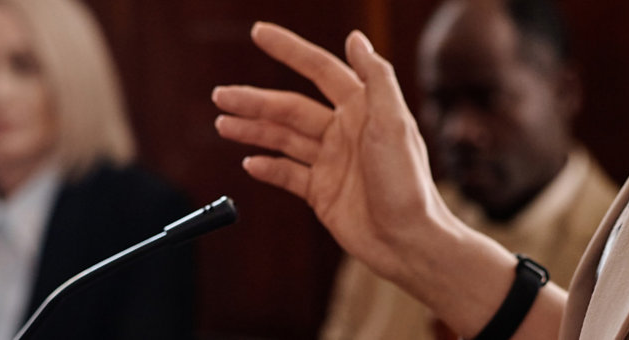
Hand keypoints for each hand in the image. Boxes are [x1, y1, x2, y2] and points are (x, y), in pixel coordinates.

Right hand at [212, 23, 564, 338]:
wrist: (408, 242)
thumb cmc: (408, 184)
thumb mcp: (395, 124)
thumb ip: (376, 78)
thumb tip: (356, 38)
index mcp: (363, 109)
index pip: (319, 70)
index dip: (289, 50)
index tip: (259, 33)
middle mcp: (345, 132)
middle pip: (290, 107)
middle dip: (254, 100)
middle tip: (220, 95)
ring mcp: (331, 162)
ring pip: (283, 138)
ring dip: (252, 129)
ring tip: (222, 123)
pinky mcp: (322, 192)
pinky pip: (287, 174)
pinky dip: (267, 167)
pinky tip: (249, 162)